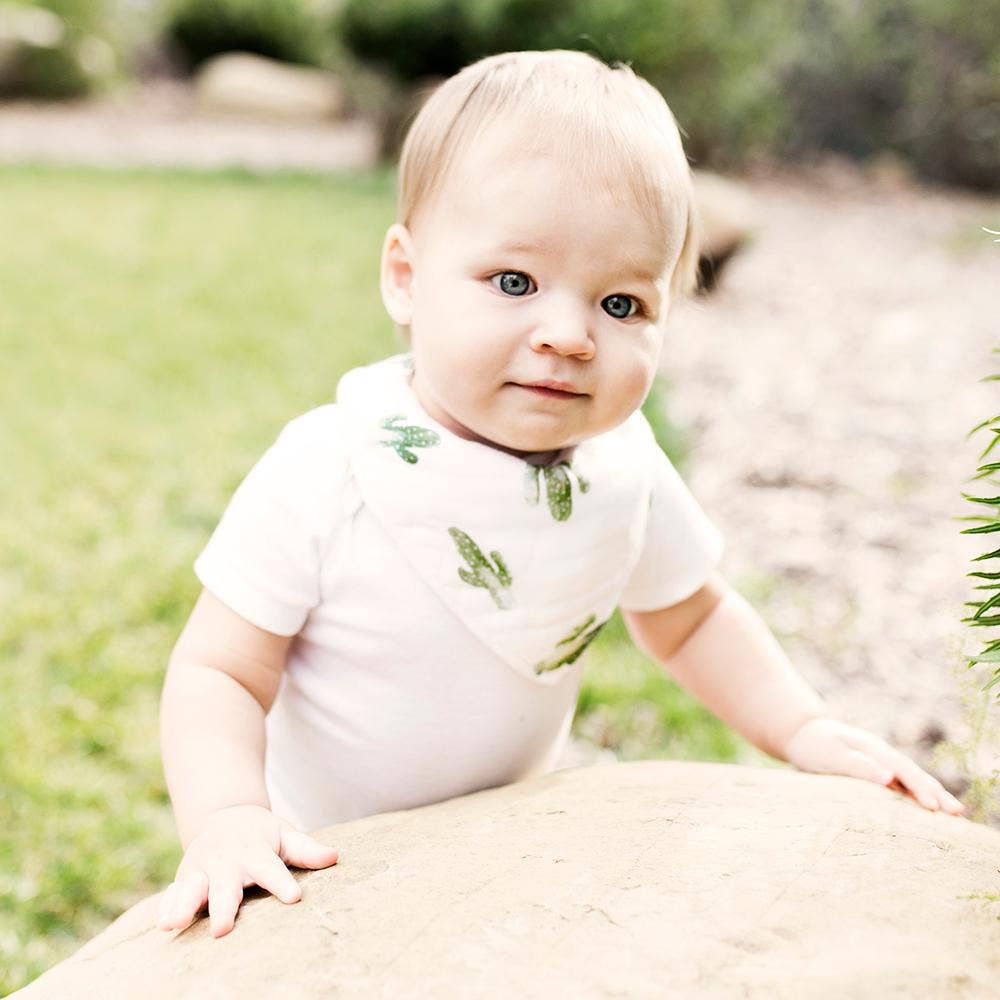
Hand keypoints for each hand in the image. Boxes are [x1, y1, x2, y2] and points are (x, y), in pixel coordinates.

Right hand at [157, 804, 339, 937]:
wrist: (225, 816)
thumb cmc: (262, 836)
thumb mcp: (285, 836)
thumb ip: (307, 850)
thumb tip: (335, 857)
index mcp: (255, 853)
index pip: (271, 869)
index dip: (282, 883)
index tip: (294, 898)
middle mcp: (226, 863)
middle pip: (226, 886)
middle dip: (223, 907)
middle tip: (223, 929)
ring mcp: (202, 871)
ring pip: (192, 890)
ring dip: (184, 906)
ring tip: (174, 924)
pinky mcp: (184, 880)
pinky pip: (173, 895)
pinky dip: (167, 907)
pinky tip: (162, 924)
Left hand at [783, 716, 965, 815]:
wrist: (801, 733)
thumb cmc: (813, 745)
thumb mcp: (831, 755)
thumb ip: (858, 765)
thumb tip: (889, 778)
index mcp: (873, 748)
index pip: (903, 770)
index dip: (919, 788)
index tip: (934, 807)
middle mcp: (881, 753)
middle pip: (914, 774)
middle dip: (936, 793)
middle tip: (958, 813)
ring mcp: (879, 760)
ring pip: (910, 778)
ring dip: (931, 794)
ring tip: (953, 812)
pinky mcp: (874, 769)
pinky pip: (901, 783)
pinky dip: (916, 794)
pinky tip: (925, 806)